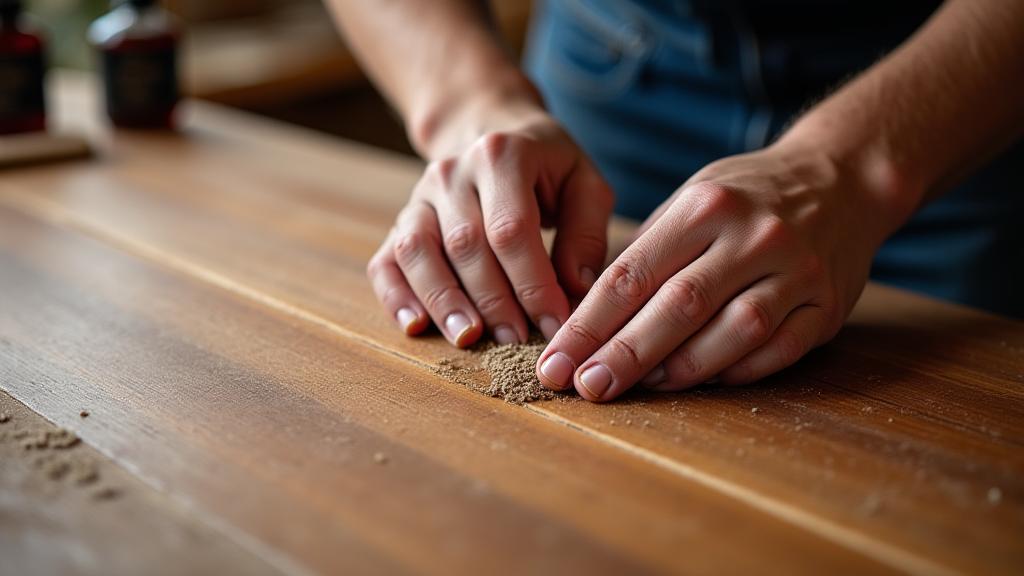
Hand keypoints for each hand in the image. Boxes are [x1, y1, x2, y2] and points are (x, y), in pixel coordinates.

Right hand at [367, 102, 613, 346]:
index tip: (554, 323)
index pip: (511, 229)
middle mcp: (451, 172)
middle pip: (465, 244)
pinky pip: (386, 261)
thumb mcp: (584, 185)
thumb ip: (586, 234)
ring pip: (418, 252)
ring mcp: (419, 197)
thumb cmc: (548, 170)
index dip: (532, 282)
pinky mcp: (402, 222)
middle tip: (517, 340)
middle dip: (493, 300)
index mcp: (501, 155)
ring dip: (442, 301)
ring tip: (468, 338)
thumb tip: (575, 289)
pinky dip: (396, 297)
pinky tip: (416, 326)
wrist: (494, 135)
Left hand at [536, 140, 891, 400]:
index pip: (634, 272)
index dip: (590, 323)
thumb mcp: (692, 197)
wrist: (844, 179)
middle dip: (624, 354)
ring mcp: (797, 273)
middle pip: (679, 306)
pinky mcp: (829, 307)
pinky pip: (777, 352)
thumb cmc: (747, 195)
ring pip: (732, 333)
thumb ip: (647, 250)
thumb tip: (589, 314)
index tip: (557, 361)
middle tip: (584, 386)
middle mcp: (754, 236)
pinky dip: (735, 372)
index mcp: (706, 206)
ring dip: (680, 369)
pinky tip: (700, 382)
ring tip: (638, 388)